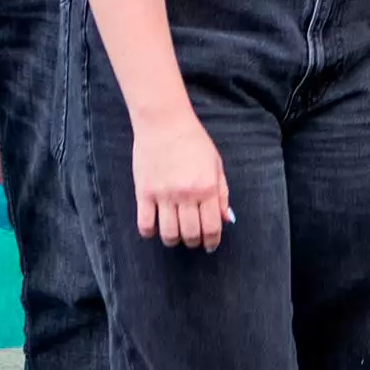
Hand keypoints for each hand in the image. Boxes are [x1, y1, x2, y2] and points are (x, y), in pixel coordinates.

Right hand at [132, 112, 232, 250]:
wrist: (164, 123)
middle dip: (194, 242)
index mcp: (207, 186)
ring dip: (174, 239)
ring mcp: (163, 195)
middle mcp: (186, 194)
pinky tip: (156, 227)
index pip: (211, 226)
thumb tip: (226, 220)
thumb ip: (222, 193)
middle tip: (194, 239)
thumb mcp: (216, 164)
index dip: (212, 241)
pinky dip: (151, 232)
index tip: (210, 245)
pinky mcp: (143, 193)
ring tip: (176, 234)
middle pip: (190, 234)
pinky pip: (145, 225)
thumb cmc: (193, 141)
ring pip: (168, 234)